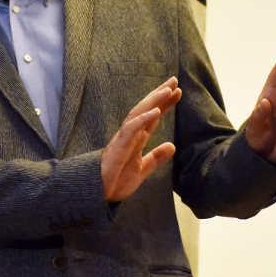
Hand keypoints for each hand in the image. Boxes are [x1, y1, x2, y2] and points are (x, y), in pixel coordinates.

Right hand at [101, 77, 179, 201]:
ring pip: (138, 114)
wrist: (98, 195)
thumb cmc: (116, 181)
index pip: (152, 116)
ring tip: (168, 90)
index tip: (177, 91)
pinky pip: (131, 129)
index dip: (164, 104)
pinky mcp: (118, 147)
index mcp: (137, 138)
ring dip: (153, 101)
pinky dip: (143, 119)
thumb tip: (172, 146)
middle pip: (146, 109)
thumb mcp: (142, 169)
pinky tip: (156, 111)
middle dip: (159, 94)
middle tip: (174, 80)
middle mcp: (130, 134)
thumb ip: (156, 157)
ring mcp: (123, 139)